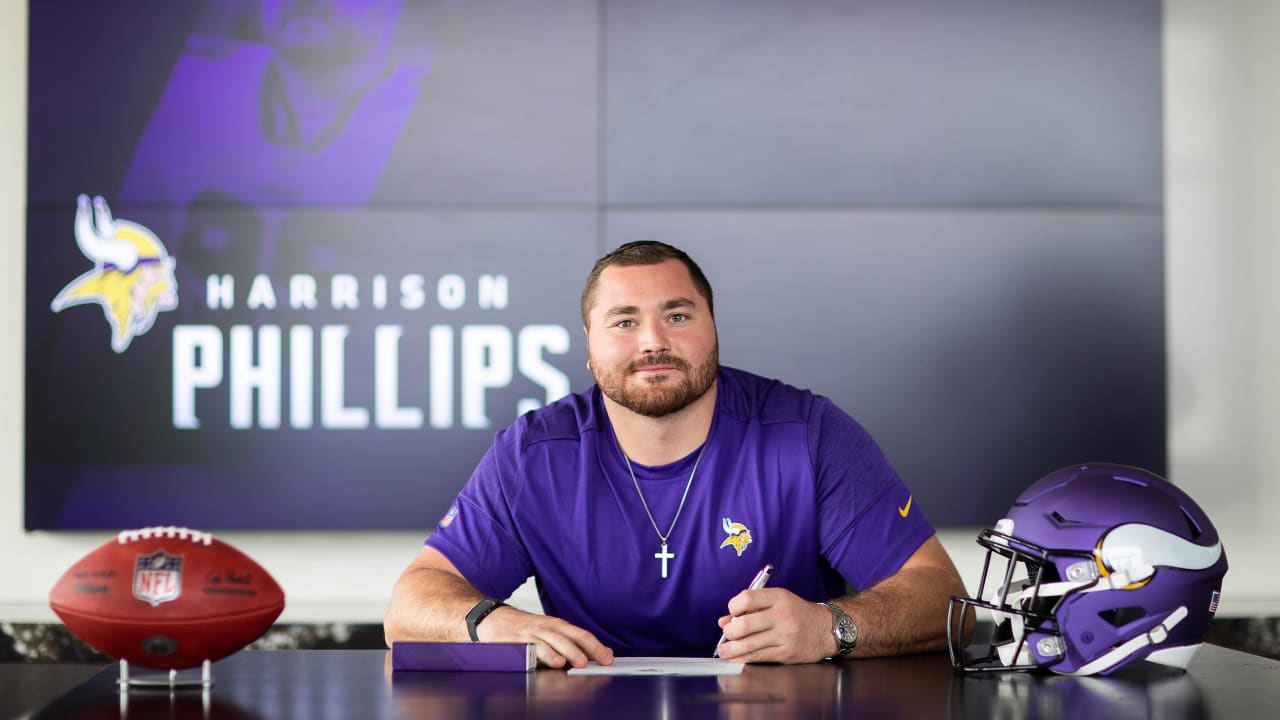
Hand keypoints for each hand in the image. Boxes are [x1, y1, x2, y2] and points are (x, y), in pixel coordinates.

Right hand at [477, 606, 613, 669]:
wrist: (491, 618)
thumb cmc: (521, 627)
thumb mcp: (545, 631)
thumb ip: (565, 642)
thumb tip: (591, 655)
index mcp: (555, 625)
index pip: (580, 634)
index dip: (596, 645)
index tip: (608, 657)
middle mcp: (546, 627)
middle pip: (572, 636)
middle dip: (589, 649)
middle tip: (602, 661)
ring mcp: (533, 633)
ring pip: (556, 641)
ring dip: (570, 652)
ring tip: (581, 663)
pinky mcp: (519, 641)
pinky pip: (535, 648)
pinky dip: (547, 654)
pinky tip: (556, 662)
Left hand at [715, 588, 836, 663]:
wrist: (826, 629)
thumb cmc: (797, 613)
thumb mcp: (777, 601)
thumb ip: (751, 609)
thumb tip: (723, 622)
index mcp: (778, 597)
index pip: (747, 598)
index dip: (733, 607)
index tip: (731, 613)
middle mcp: (781, 615)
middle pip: (745, 624)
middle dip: (729, 632)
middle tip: (727, 635)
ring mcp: (785, 635)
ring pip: (749, 644)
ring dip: (731, 649)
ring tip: (723, 651)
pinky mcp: (786, 653)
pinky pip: (759, 656)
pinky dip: (743, 658)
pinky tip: (735, 659)